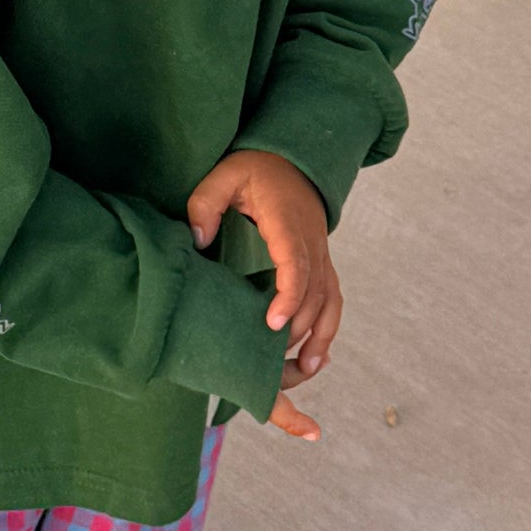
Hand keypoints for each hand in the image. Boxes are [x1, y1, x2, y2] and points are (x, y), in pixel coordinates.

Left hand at [188, 149, 344, 433]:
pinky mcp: (323, 263)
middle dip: (297, 327)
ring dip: (320, 335)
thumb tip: (198, 240)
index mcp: (288, 222)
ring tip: (304, 369)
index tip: (272, 322)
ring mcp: (322, 254)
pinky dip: (329, 327)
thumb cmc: (253, 170)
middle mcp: (313, 242)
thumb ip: (205, 204)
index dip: (288, 295)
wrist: (291, 161)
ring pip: (329, 300)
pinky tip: (318, 355)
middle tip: (272, 360)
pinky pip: (333, 298)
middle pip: (314, 291)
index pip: (296, 263)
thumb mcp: (223, 175)